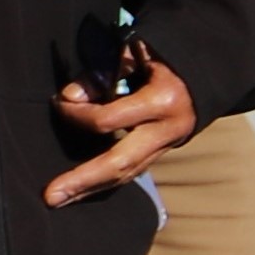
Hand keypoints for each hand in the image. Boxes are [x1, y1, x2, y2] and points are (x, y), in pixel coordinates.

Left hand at [51, 52, 195, 205]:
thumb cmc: (163, 57)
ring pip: (127, 173)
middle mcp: (168, 129)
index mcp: (163, 101)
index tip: (58, 103)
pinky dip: (105, 181)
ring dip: (90, 188)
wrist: (204, 73)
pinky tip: (81, 191)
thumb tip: (69, 97)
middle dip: (83, 180)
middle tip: (50, 196)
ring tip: (59, 200)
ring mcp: (168, 144)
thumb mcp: (134, 55)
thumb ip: (100, 76)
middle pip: (120, 162)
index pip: (107, 119)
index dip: (76, 114)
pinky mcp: (162, 151)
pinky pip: (131, 170)